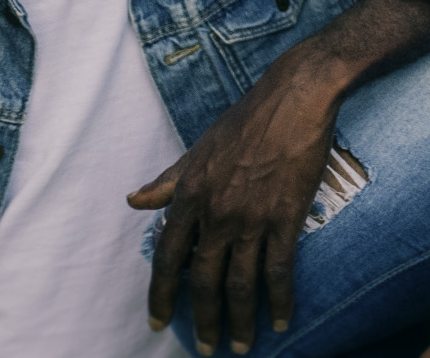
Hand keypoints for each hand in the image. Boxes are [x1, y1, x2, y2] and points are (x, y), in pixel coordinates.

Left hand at [129, 46, 343, 354]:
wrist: (295, 96)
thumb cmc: (247, 119)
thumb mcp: (199, 148)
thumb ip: (168, 180)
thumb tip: (134, 201)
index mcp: (190, 194)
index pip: (168, 257)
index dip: (161, 294)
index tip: (157, 322)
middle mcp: (216, 212)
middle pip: (203, 280)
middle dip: (202, 320)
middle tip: (205, 348)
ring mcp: (251, 217)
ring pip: (240, 283)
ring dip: (238, 320)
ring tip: (240, 346)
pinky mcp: (286, 217)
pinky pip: (280, 269)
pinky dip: (279, 300)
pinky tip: (280, 320)